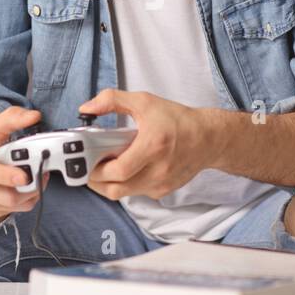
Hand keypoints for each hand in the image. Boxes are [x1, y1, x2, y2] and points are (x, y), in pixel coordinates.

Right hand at [0, 106, 49, 218]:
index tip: (24, 175)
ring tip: (38, 176)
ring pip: (11, 206)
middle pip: (4, 197)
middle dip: (28, 187)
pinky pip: (11, 211)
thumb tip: (34, 116)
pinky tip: (28, 185)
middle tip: (41, 171)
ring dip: (30, 194)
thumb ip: (12, 118)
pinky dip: (24, 200)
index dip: (7, 176)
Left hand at [77, 88, 206, 200]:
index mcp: (153, 146)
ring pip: (124, 194)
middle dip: (96, 181)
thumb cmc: (178, 120)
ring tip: (103, 166)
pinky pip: (135, 193)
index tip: (87, 159)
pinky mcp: (163, 191)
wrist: (209, 139)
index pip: (118, 170)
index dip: (96, 169)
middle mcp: (158, 170)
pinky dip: (125, 183)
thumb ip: (112, 100)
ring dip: (108, 183)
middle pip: (116, 189)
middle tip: (89, 166)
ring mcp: (161, 184)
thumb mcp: (144, 101)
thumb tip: (86, 108)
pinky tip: (124, 169)